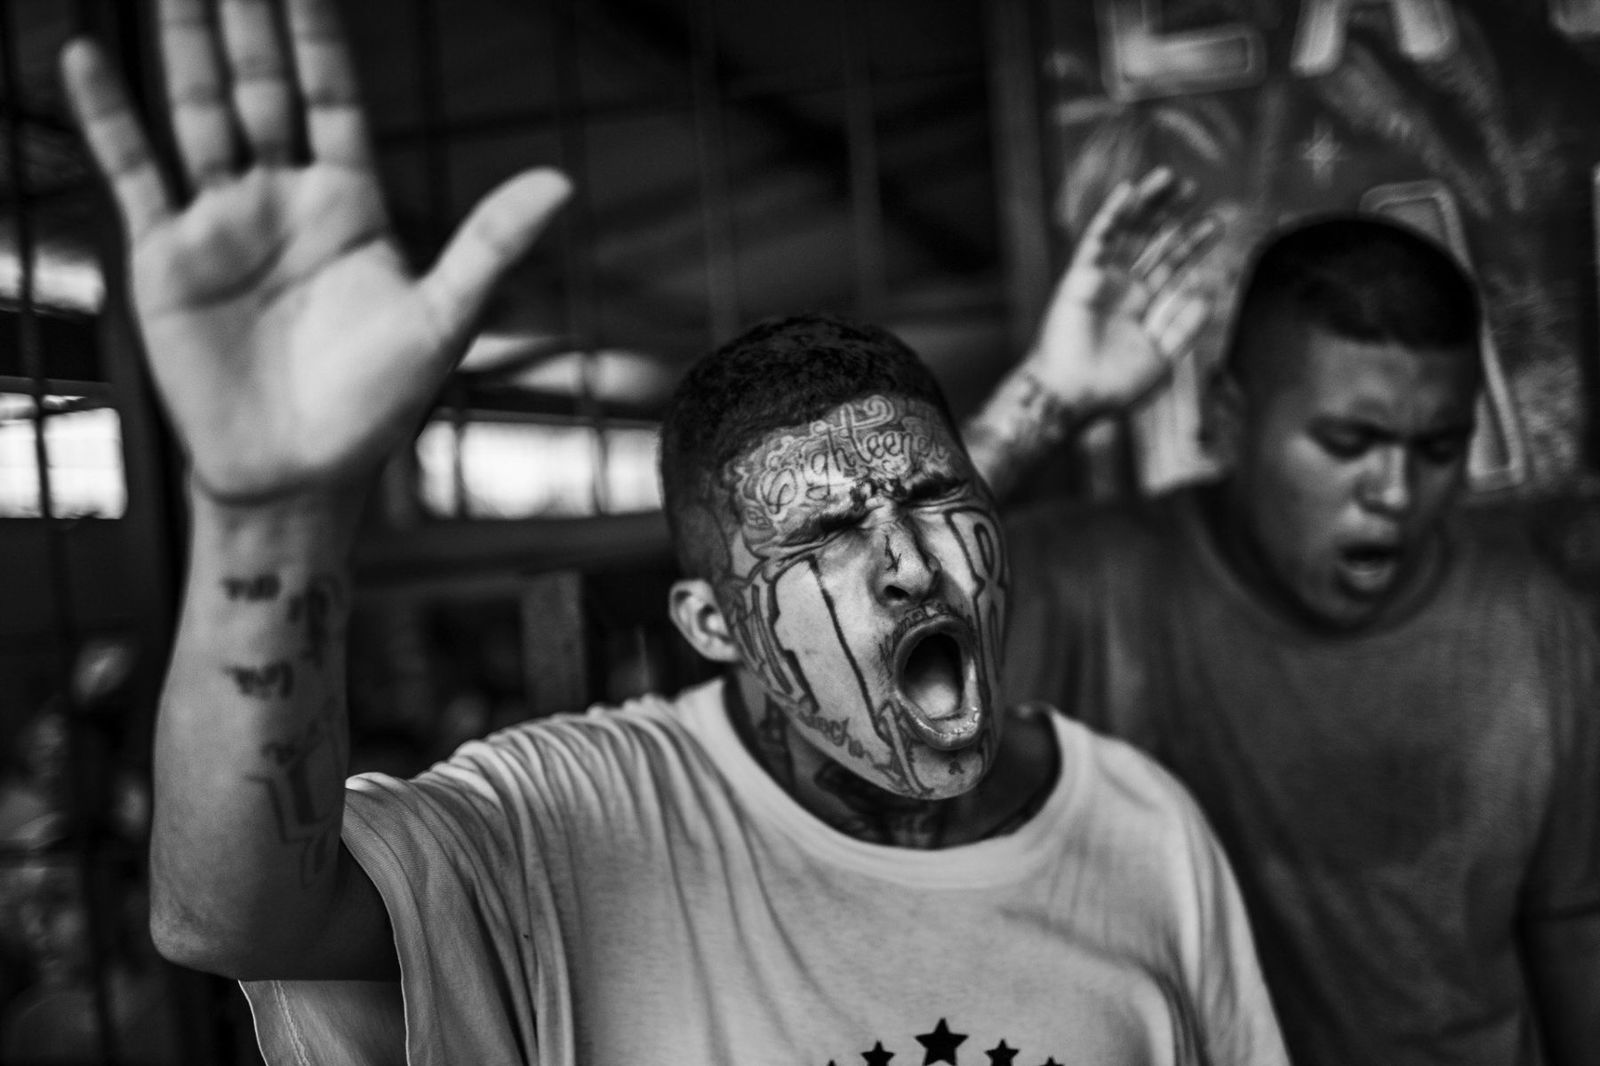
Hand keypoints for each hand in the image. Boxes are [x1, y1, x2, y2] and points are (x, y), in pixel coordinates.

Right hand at [61, 0, 568, 506]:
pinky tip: (88, 55)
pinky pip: (133, 171)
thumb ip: (491, 244)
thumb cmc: (377, 405)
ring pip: (198, 112)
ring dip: (185, 49)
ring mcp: (223, 222)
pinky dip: (108, 117)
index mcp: (351, 203)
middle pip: (260, 88)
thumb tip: (561, 181)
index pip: (331, 96)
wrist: (300, 474)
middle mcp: (284, 199)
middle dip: (247, 22)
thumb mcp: (443, 319)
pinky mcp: (167, 256)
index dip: (317, 35)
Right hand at [1027, 168, 1218, 415]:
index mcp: (1143, 308)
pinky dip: (1111, 215)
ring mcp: (1102, 280)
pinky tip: (1129, 191)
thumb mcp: (1163, 357)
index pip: (1172, 266)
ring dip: (1147, 205)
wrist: (1075, 397)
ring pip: (1127, 232)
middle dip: (1173, 215)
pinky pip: (1097, 239)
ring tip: (1170, 178)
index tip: (1217, 222)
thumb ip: (1186, 326)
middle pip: (1151, 242)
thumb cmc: (1114, 387)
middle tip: (1195, 188)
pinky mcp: (1080, 276)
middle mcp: (1123, 289)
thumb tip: (1209, 290)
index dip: (1193, 243)